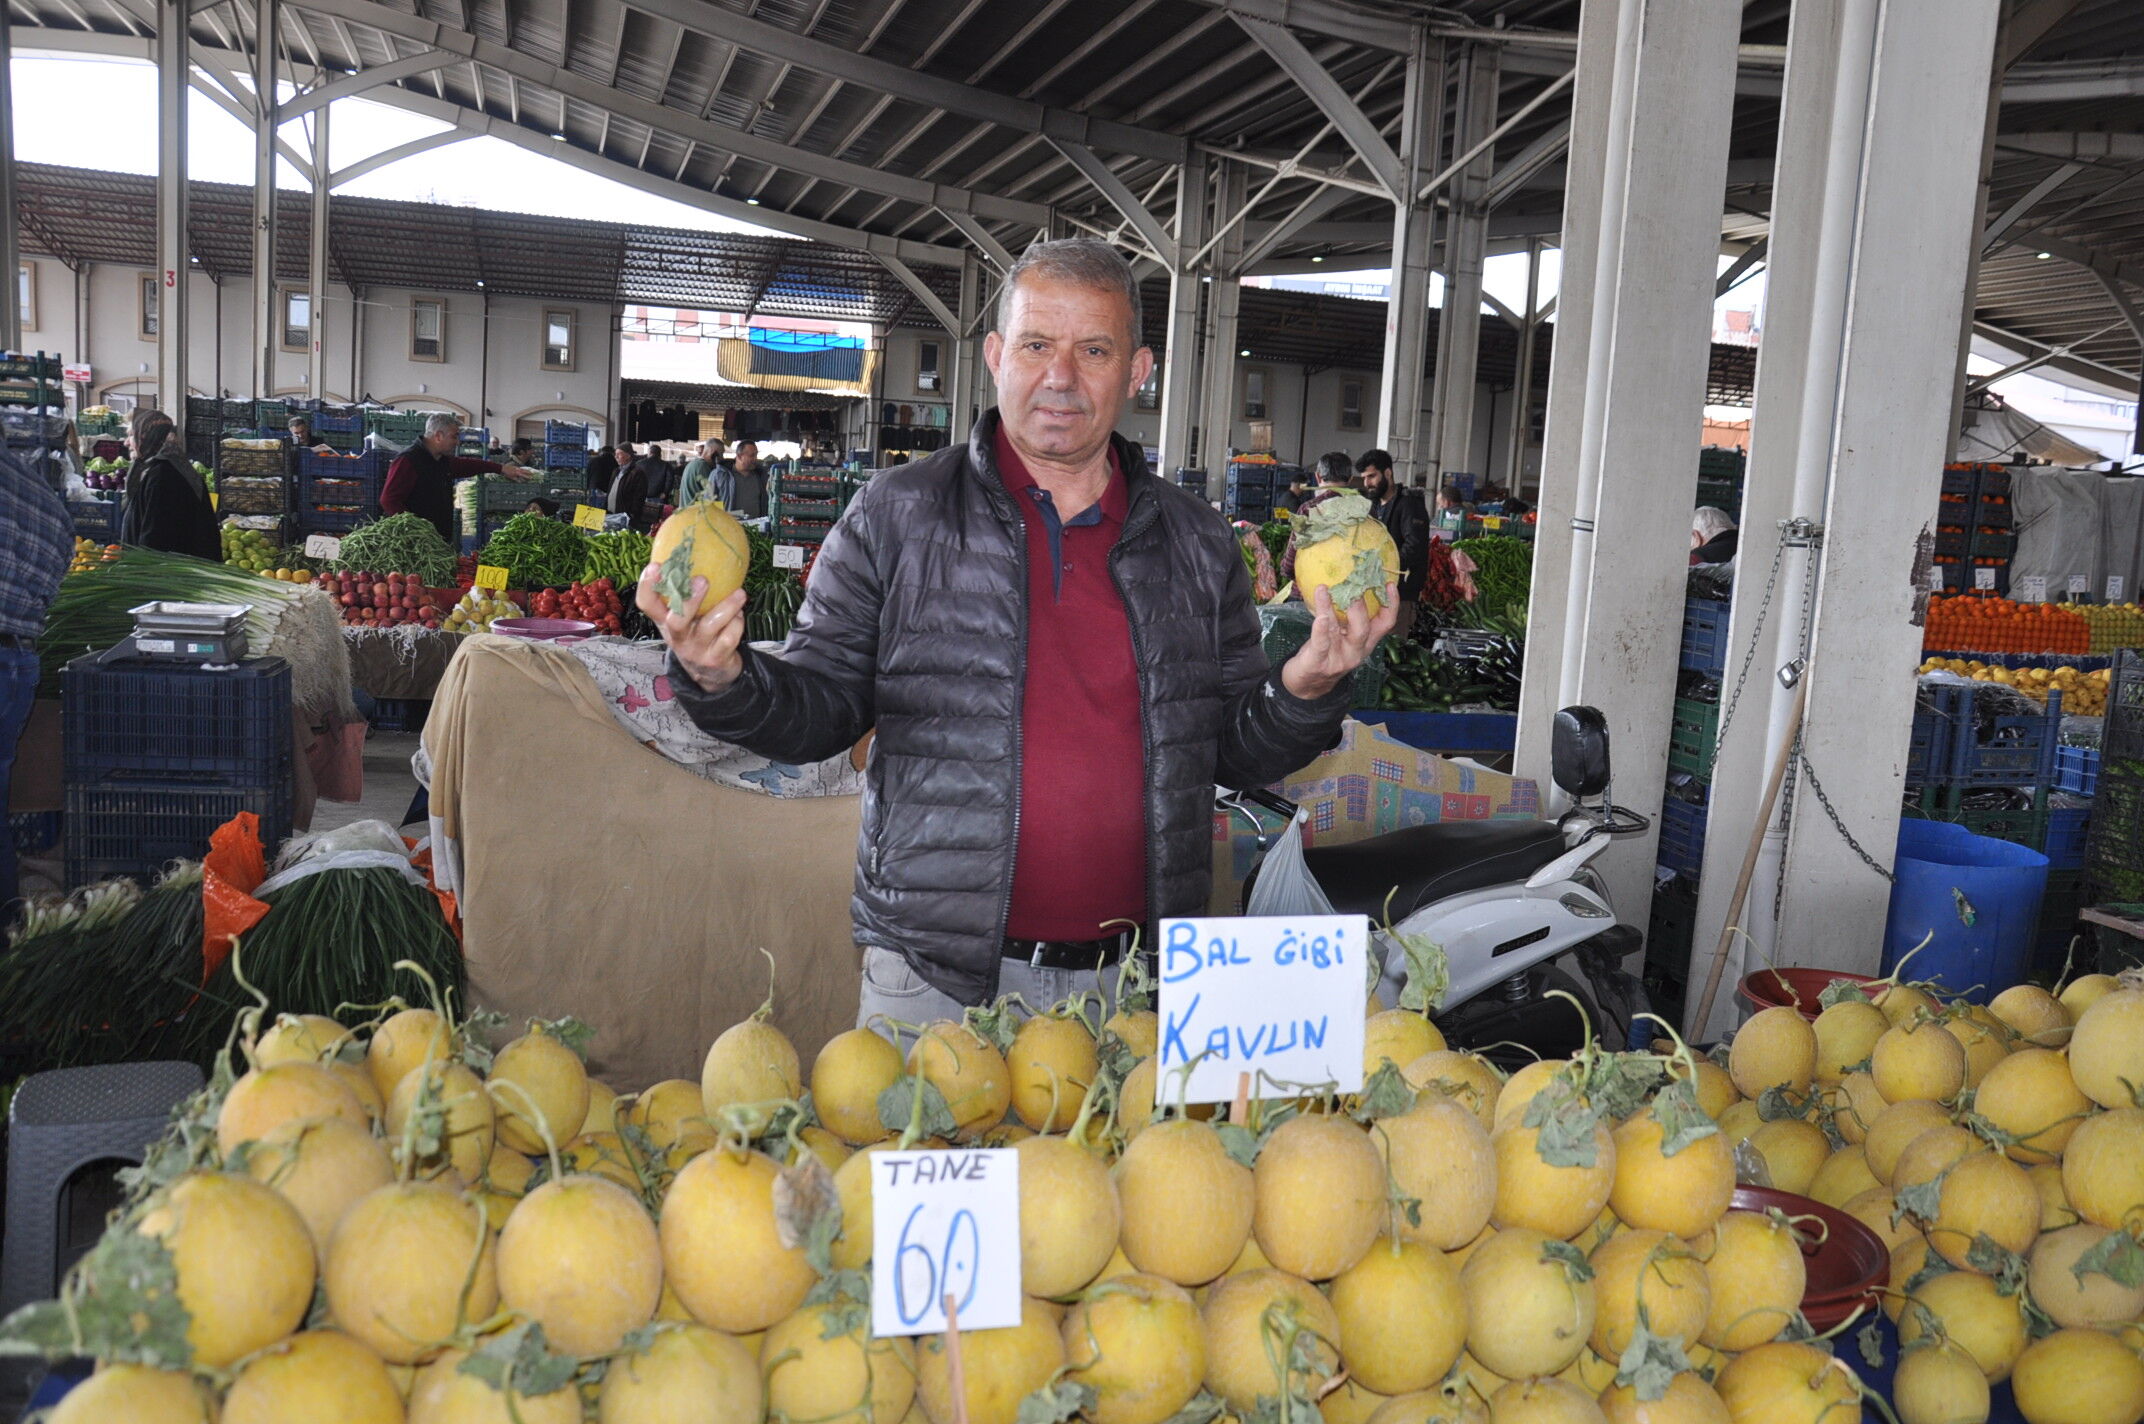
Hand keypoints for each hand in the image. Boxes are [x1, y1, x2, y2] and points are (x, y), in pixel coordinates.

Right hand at [638, 564, 748, 692]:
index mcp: (665, 622)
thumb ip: (683, 595)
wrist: (711, 675)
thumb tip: (690, 555)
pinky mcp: (715, 658)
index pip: (646, 604)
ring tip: (739, 594)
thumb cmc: (696, 634)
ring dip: (727, 607)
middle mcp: (677, 636)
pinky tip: (739, 616)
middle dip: (690, 599)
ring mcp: (696, 649)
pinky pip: (729, 636)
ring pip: (710, 626)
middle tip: (703, 580)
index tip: (655, 565)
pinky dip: (738, 623)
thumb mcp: (684, 618)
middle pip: (676, 620)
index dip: (647, 586)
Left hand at [1280, 581, 1399, 698]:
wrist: (1306, 685)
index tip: (1390, 584)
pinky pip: (1321, 643)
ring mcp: (1338, 659)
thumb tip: (1350, 584)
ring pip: (1338, 631)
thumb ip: (1350, 617)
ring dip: (1330, 608)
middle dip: (1360, 606)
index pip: (1385, 624)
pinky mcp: (1319, 663)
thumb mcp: (1344, 637)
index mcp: (1366, 643)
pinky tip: (1320, 616)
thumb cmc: (1327, 653)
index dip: (1391, 604)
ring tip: (1324, 589)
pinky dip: (1320, 629)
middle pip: (1365, 628)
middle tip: (1353, 585)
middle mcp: (1356, 651)